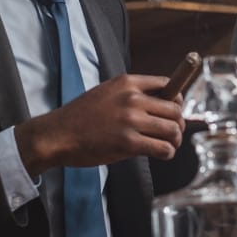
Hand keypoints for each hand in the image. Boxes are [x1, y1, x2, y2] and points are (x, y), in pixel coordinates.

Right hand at [16, 73, 185, 174]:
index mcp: (128, 82)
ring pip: (173, 129)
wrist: (57, 134)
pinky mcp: (128, 143)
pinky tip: (162, 154)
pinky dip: (168, 152)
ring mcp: (131, 120)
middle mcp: (132, 98)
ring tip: (169, 145)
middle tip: (174, 133)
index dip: (177, 101)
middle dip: (179, 123)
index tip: (175, 112)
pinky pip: (163, 148)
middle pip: (175, 109)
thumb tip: (161, 104)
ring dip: (176, 140)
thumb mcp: (107, 92)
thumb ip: (132, 94)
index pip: (168, 85)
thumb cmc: (81, 116)